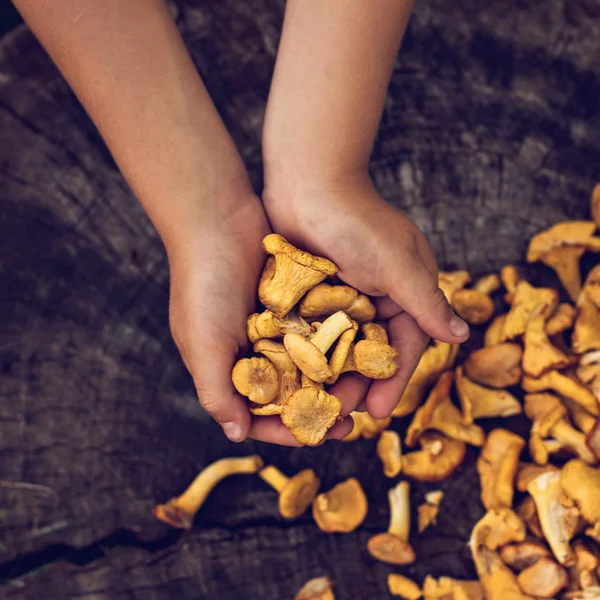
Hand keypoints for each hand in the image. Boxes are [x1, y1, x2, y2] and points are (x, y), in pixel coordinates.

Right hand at [167, 187, 351, 445]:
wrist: (218, 219)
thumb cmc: (202, 284)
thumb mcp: (203, 343)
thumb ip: (217, 391)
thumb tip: (236, 435)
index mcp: (226, 367)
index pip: (258, 411)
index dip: (286, 429)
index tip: (317, 436)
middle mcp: (250, 351)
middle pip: (290, 393)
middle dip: (317, 408)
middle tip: (349, 420)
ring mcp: (272, 327)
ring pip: (308, 365)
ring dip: (332, 380)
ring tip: (361, 390)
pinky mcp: (291, 304)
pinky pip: (316, 332)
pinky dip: (334, 345)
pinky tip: (360, 354)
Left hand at [263, 174, 469, 419]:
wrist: (306, 182)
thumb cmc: (356, 221)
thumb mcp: (397, 265)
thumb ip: (427, 303)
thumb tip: (461, 336)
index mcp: (405, 289)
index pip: (405, 343)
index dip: (393, 380)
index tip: (379, 412)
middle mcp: (376, 295)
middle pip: (370, 351)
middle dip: (359, 384)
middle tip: (341, 415)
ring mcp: (341, 295)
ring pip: (339, 347)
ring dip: (331, 376)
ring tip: (316, 405)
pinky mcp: (311, 292)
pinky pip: (312, 331)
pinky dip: (307, 354)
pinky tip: (295, 379)